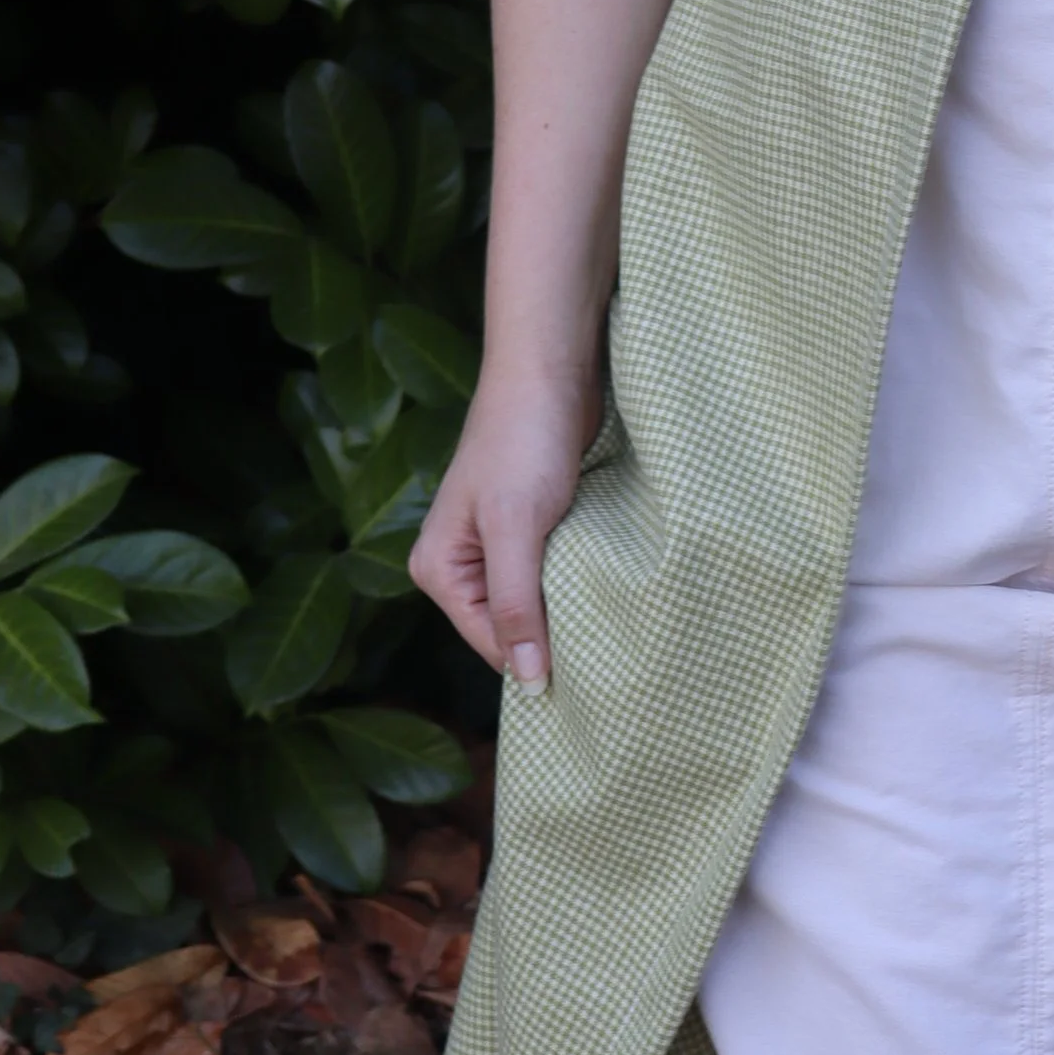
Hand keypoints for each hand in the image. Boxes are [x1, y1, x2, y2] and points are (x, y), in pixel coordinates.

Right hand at [409, 363, 604, 693]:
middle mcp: (461, 564)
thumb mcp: (516, 528)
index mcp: (439, 570)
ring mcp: (496, 546)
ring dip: (569, 611)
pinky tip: (608, 590)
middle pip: (511, 628)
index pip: (492, 645)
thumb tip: (528, 684)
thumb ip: (516, 604)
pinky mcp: (531, 527)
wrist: (549, 370)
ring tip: (615, 626)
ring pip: (535, 603)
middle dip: (553, 638)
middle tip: (611, 657)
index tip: (593, 681)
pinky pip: (552, 575)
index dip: (537, 662)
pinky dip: (577, 582)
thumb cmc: (523, 441)